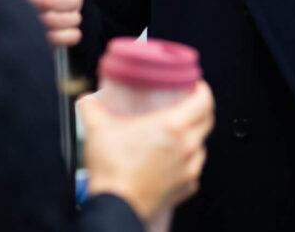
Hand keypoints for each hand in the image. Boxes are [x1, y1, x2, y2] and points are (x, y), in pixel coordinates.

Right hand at [3, 0, 83, 46]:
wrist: (61, 6)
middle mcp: (11, 0)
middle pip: (46, 0)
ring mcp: (17, 23)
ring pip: (50, 21)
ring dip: (72, 16)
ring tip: (71, 12)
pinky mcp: (28, 43)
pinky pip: (54, 41)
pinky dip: (71, 34)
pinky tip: (70, 27)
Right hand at [80, 81, 215, 222]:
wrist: (115, 207)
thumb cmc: (113, 171)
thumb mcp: (98, 130)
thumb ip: (92, 108)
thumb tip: (87, 100)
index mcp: (173, 126)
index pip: (204, 101)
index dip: (202, 90)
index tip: (195, 87)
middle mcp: (187, 146)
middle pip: (207, 121)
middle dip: (200, 110)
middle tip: (187, 106)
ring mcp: (189, 168)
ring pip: (201, 146)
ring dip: (192, 138)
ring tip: (175, 136)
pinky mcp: (186, 186)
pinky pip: (193, 169)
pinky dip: (186, 163)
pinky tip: (171, 161)